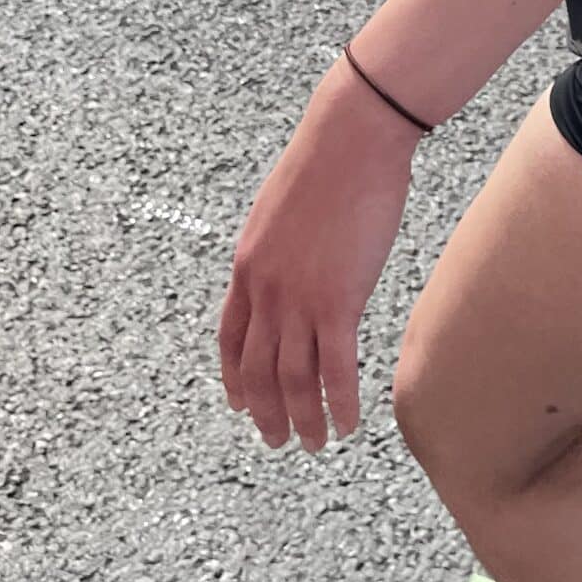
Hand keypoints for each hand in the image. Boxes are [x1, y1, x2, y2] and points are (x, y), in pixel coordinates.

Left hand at [219, 61, 417, 450]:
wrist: (350, 138)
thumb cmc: (328, 161)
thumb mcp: (282, 209)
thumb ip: (280, 246)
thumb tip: (292, 262)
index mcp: (248, 267)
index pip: (231, 339)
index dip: (235, 378)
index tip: (243, 406)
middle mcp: (266, 290)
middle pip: (258, 370)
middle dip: (267, 413)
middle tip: (278, 440)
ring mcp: (299, 298)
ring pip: (293, 379)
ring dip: (302, 419)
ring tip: (313, 443)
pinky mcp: (338, 299)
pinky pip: (334, 368)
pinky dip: (339, 402)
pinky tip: (349, 422)